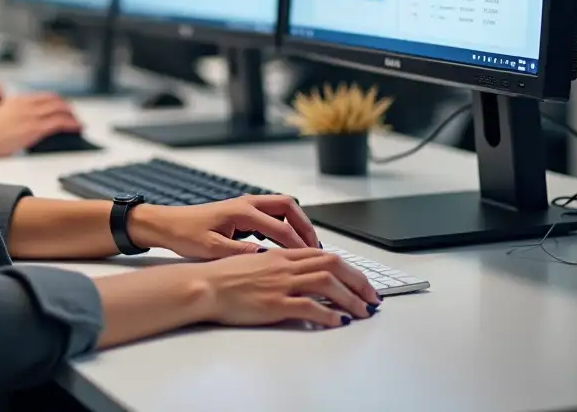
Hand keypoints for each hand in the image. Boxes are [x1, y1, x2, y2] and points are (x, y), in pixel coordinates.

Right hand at [0, 93, 81, 159]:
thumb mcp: (1, 116)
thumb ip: (16, 115)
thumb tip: (25, 124)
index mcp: (18, 100)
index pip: (44, 96)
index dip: (57, 101)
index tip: (63, 106)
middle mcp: (26, 104)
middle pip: (55, 100)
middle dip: (67, 107)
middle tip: (73, 114)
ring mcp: (31, 115)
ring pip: (60, 109)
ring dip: (72, 115)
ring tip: (78, 122)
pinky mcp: (34, 127)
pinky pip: (59, 122)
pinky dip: (71, 123)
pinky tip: (77, 127)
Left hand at [129, 194, 319, 258]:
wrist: (167, 224)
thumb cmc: (185, 234)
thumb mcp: (211, 249)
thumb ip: (239, 254)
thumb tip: (265, 259)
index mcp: (241, 211)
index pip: (280, 227)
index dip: (297, 245)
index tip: (309, 261)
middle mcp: (246, 203)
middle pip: (288, 206)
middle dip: (305, 226)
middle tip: (316, 247)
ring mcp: (244, 205)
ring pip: (281, 207)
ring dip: (297, 223)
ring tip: (308, 246)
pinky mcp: (241, 211)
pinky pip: (272, 213)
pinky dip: (285, 224)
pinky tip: (286, 243)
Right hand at [196, 247, 380, 327]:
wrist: (203, 285)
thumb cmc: (223, 277)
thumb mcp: (254, 263)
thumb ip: (278, 266)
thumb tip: (299, 275)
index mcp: (280, 254)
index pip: (323, 255)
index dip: (348, 268)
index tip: (361, 282)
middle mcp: (284, 265)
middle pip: (332, 265)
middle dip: (358, 281)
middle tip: (372, 297)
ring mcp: (280, 284)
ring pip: (326, 284)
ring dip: (351, 299)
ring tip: (363, 312)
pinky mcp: (275, 304)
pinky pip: (310, 307)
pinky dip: (328, 315)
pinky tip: (337, 322)